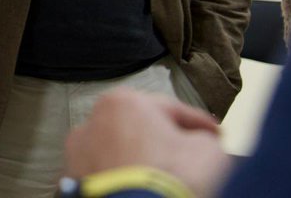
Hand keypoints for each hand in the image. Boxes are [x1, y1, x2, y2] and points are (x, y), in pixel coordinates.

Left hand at [64, 87, 230, 197]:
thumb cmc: (168, 178)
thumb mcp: (208, 151)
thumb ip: (205, 138)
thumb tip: (202, 142)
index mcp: (124, 101)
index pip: (171, 109)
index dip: (200, 124)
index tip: (215, 136)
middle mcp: (94, 119)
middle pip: (142, 129)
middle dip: (166, 142)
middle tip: (192, 156)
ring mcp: (80, 151)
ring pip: (122, 152)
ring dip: (143, 160)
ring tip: (166, 178)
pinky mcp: (75, 178)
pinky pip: (109, 174)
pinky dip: (125, 179)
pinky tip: (144, 189)